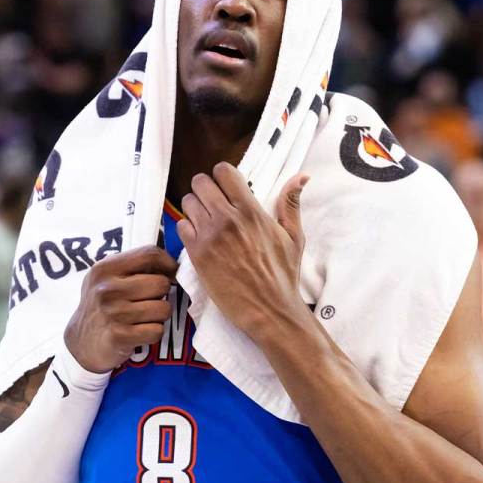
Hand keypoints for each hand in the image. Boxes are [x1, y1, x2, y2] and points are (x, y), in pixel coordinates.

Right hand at [64, 245, 178, 372]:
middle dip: (162, 294)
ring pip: (163, 309)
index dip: (168, 264)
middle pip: (161, 283)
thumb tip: (173, 264)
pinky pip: (157, 330)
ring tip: (143, 317)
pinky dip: (153, 333)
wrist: (81, 342)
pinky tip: (139, 332)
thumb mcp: (107, 278)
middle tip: (149, 301)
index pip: (149, 254)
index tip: (171, 274)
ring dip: (159, 316)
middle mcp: (107, 288)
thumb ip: (134, 266)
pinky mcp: (119, 336)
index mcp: (105, 268)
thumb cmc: (102, 305)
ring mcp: (113, 313)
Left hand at [177, 162, 309, 339]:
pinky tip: (200, 237)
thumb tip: (301, 177)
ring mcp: (210, 236)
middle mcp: (228, 219)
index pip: (224, 172)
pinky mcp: (197, 255)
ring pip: (188, 202)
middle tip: (212, 201)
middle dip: (205, 188)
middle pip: (201, 183)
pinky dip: (188, 228)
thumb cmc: (283, 276)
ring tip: (205, 220)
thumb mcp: (293, 237)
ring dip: (195, 208)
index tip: (225, 187)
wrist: (269, 311)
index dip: (222, 176)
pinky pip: (181, 226)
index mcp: (251, 211)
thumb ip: (291, 204)